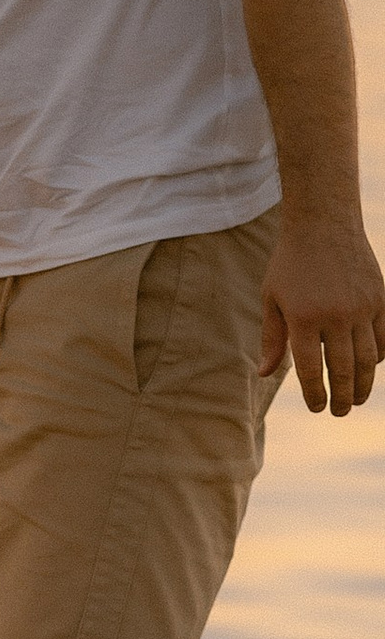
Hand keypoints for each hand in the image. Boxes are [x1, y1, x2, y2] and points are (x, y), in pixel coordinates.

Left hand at [262, 208, 384, 413]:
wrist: (324, 226)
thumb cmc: (290, 265)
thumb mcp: (272, 299)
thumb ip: (272, 339)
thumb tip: (265, 374)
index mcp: (303, 318)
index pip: (312, 370)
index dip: (315, 395)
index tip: (317, 408)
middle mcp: (335, 316)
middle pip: (343, 370)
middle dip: (342, 397)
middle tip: (339, 412)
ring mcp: (361, 308)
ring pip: (368, 359)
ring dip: (364, 384)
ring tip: (357, 399)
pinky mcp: (380, 299)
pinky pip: (383, 338)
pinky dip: (379, 357)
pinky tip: (369, 368)